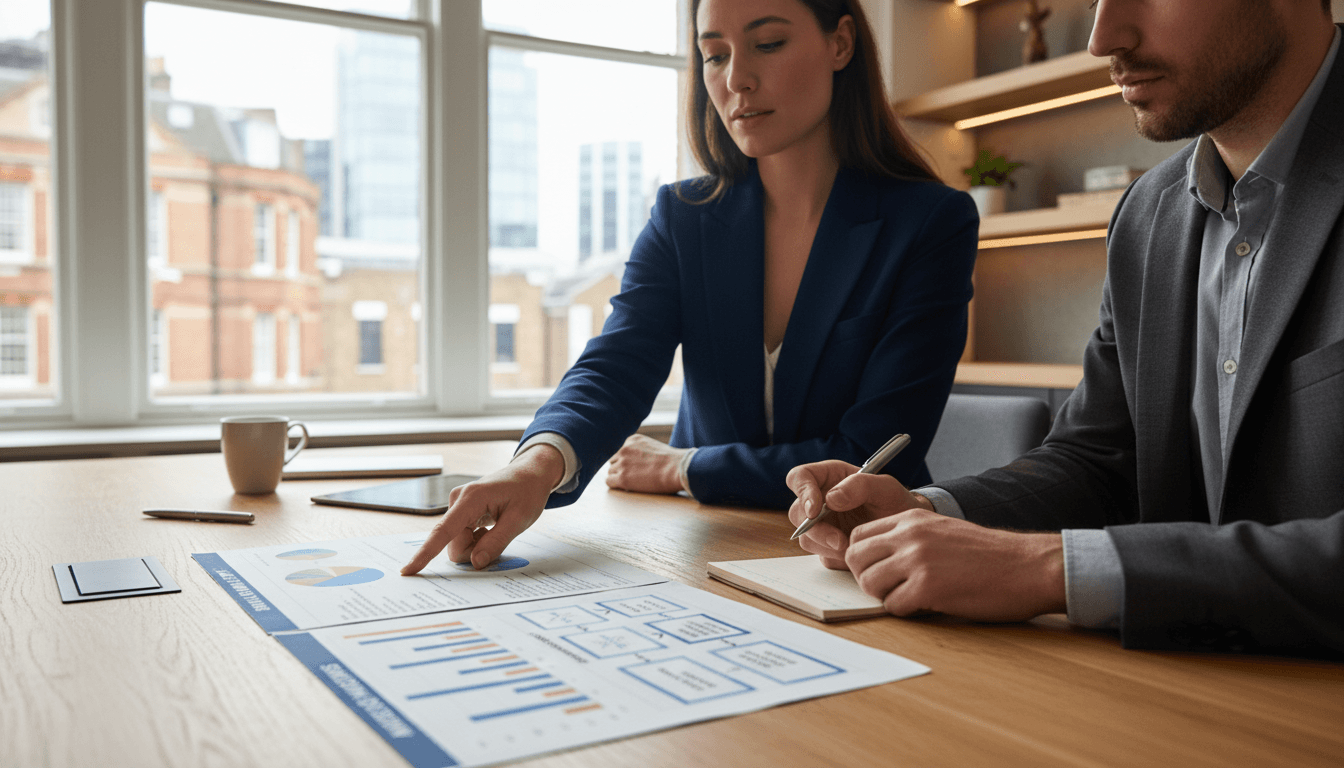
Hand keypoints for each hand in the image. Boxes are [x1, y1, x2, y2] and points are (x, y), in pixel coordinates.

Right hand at [400, 445, 562, 573]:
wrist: (530, 473)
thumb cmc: (527, 492)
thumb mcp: (519, 519)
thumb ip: (496, 542)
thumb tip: (475, 563)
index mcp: (471, 499)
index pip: (443, 532)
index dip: (425, 554)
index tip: (408, 570)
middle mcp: (458, 500)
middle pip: (453, 544)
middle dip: (473, 551)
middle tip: (498, 536)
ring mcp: (458, 505)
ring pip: (457, 542)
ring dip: (477, 545)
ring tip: (496, 528)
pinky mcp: (461, 510)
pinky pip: (462, 536)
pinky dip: (476, 539)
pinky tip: (490, 526)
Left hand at [605, 434, 686, 494]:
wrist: (677, 468)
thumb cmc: (671, 461)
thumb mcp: (652, 446)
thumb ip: (639, 449)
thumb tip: (633, 461)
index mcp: (632, 439)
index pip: (619, 450)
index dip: (625, 460)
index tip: (632, 466)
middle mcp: (624, 448)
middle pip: (613, 460)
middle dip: (620, 468)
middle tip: (632, 475)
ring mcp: (622, 463)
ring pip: (610, 471)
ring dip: (619, 477)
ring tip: (633, 481)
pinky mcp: (623, 477)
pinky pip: (609, 482)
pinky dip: (616, 485)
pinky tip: (626, 487)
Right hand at [785, 460, 931, 569]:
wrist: (907, 531)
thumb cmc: (896, 502)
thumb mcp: (886, 487)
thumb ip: (860, 486)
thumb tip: (831, 499)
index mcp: (829, 477)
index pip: (800, 477)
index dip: (802, 492)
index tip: (815, 509)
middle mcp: (820, 501)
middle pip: (798, 513)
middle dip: (816, 529)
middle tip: (840, 541)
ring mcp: (823, 526)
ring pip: (807, 538)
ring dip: (827, 547)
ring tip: (855, 547)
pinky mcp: (828, 547)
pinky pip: (822, 556)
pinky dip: (837, 558)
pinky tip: (858, 553)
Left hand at [846, 508, 1065, 621]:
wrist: (1028, 566)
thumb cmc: (990, 555)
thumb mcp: (943, 531)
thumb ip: (909, 538)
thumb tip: (878, 559)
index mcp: (912, 518)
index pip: (859, 535)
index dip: (862, 558)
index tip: (876, 570)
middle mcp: (909, 535)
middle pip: (855, 558)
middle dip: (866, 577)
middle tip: (889, 588)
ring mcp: (917, 560)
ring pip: (869, 583)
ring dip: (885, 596)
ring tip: (910, 597)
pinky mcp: (927, 588)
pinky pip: (893, 606)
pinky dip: (905, 611)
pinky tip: (926, 606)